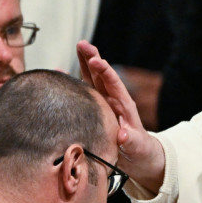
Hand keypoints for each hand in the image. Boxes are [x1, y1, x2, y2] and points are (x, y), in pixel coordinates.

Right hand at [77, 41, 166, 190]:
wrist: (139, 159)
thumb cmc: (141, 151)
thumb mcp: (138, 147)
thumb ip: (130, 140)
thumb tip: (123, 135)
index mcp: (123, 105)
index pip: (114, 84)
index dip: (105, 72)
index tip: (96, 60)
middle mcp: (112, 100)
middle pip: (101, 75)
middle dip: (93, 59)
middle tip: (83, 44)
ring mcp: (103, 103)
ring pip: (92, 79)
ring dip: (85, 64)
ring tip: (78, 47)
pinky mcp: (94, 110)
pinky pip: (82, 93)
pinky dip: (72, 83)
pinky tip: (60, 74)